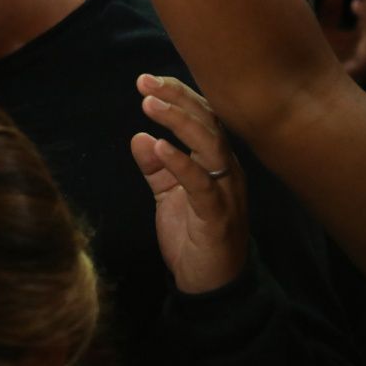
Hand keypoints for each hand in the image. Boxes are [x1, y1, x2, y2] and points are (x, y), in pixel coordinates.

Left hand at [132, 74, 247, 293]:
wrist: (210, 285)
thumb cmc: (193, 235)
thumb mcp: (168, 195)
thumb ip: (155, 168)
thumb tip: (139, 137)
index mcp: (216, 162)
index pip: (203, 117)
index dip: (178, 95)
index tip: (149, 80)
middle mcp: (227, 170)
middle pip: (208, 122)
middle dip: (177, 98)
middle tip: (145, 82)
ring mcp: (226, 192)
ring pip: (210, 145)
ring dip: (179, 121)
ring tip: (149, 104)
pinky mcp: (217, 217)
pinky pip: (201, 184)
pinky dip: (180, 163)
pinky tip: (158, 146)